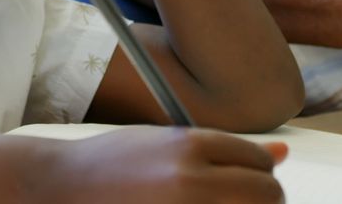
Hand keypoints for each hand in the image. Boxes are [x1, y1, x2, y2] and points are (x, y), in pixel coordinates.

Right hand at [35, 127, 285, 203]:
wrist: (60, 189)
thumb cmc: (111, 167)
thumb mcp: (165, 143)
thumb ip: (222, 149)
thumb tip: (281, 154)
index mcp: (189, 145)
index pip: (257, 160)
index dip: (256, 170)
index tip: (243, 178)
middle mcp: (190, 180)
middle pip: (267, 194)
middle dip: (261, 198)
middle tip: (237, 199)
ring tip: (217, 203)